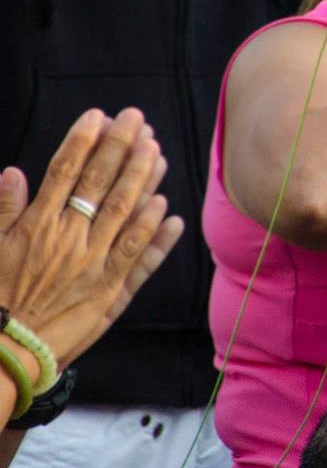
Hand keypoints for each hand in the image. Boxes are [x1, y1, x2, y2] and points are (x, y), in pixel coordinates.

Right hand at [0, 109, 183, 372]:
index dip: (83, 140)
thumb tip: (13, 173)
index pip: (65, 172)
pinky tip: (169, 210)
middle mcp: (71, 239)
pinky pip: (140, 258)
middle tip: (138, 119)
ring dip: (144, 180)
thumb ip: (5, 210)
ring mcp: (95, 264)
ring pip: (127, 212)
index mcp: (38, 225)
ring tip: (158, 151)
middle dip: (121, 147)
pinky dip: (156, 234)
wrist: (5, 352)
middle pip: (102, 184)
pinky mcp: (111, 292)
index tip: (99, 115)